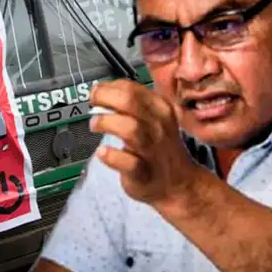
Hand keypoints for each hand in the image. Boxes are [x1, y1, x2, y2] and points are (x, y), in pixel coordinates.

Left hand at [89, 79, 203, 207]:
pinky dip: (112, 156)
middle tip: (93, 104)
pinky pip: (128, 162)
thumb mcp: (153, 118)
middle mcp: (159, 125)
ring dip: (106, 123)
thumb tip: (101, 91)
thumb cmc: (158, 146)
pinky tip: (103, 152)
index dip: (107, 87)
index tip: (97, 93)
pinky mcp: (143, 173)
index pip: (130, 88)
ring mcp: (152, 150)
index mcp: (160, 108)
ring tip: (95, 125)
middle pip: (129, 102)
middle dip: (104, 98)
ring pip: (130, 128)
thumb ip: (131, 103)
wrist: (178, 183)